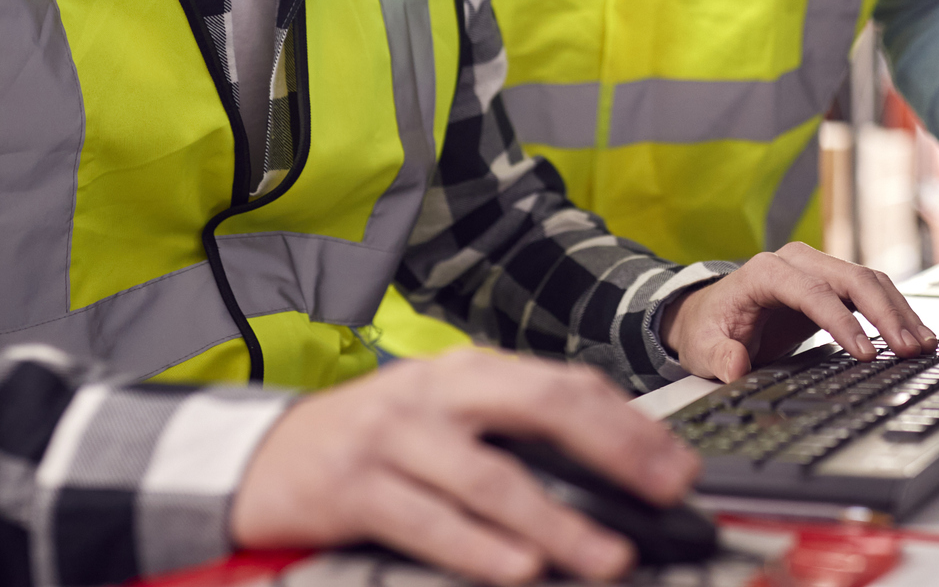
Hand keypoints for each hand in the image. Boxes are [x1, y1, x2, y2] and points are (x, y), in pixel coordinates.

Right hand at [228, 348, 696, 584]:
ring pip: (491, 478)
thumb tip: (612, 468)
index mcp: (468, 372)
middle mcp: (436, 393)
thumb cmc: (372, 442)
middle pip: (540, 408)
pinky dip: (478, 548)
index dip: (629, 423)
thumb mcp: (444, 418)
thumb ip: (512, 431)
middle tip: (664, 491)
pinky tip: (518, 570)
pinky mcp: (353, 489)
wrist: (261, 456)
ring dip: (556, 522)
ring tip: (608, 555)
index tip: (678, 466)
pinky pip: (428, 521)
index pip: (565, 384)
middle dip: (614, 451)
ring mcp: (394, 437)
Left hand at [659, 241, 938, 381]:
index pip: (812, 292)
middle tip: (909, 349)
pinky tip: (914, 334)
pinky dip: (895, 311)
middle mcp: (796, 261)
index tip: (865, 353)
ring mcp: (818, 269)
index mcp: (765, 272)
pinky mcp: (832, 284)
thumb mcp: (702, 347)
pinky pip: (870, 292)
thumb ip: (720, 356)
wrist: (710, 314)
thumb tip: (735, 367)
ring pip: (869, 281)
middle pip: (851, 278)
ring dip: (898, 312)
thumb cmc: (708, 327)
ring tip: (922, 344)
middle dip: (884, 314)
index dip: (842, 321)